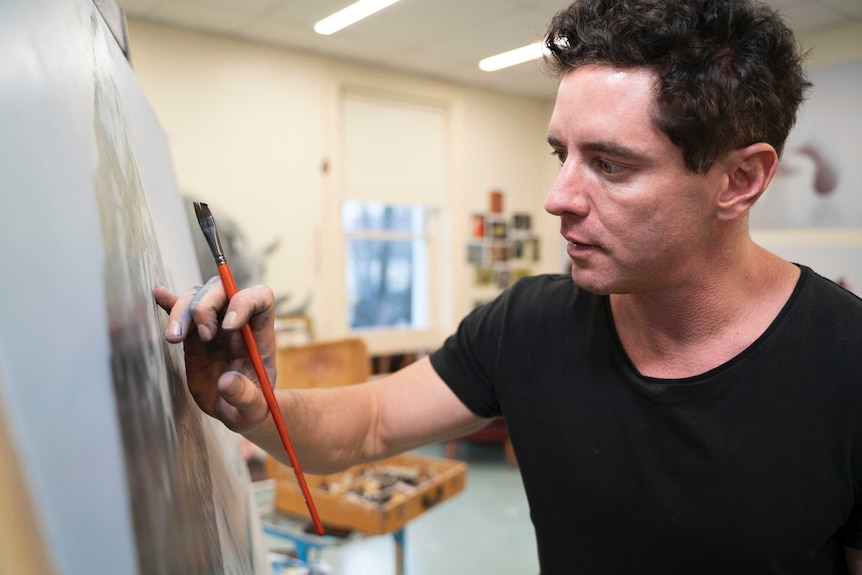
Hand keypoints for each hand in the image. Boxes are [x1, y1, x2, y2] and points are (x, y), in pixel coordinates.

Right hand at [153, 278, 276, 433]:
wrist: (235, 411)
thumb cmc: (251, 407)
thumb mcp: (253, 410)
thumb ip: (245, 396)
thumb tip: (226, 381)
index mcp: (260, 334)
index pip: (260, 298)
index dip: (244, 302)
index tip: (229, 327)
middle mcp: (237, 322)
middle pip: (223, 291)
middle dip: (207, 306)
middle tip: (203, 336)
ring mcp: (214, 325)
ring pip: (198, 297)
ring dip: (183, 312)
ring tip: (174, 339)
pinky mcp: (193, 335)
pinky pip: (181, 311)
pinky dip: (170, 302)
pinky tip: (158, 294)